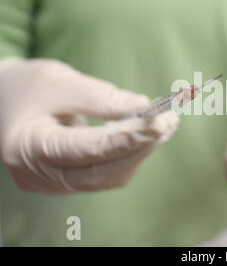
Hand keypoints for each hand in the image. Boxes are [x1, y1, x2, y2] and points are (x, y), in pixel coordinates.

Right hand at [0, 58, 178, 193]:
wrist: (4, 101)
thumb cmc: (27, 87)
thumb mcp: (60, 81)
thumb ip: (100, 97)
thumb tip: (143, 107)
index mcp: (28, 147)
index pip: (87, 149)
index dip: (127, 137)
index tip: (160, 123)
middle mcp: (39, 176)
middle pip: (103, 170)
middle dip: (141, 145)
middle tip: (171, 121)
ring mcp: (54, 184)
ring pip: (109, 176)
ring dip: (141, 151)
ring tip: (166, 124)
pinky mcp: (68, 182)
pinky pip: (106, 174)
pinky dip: (130, 154)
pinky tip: (147, 135)